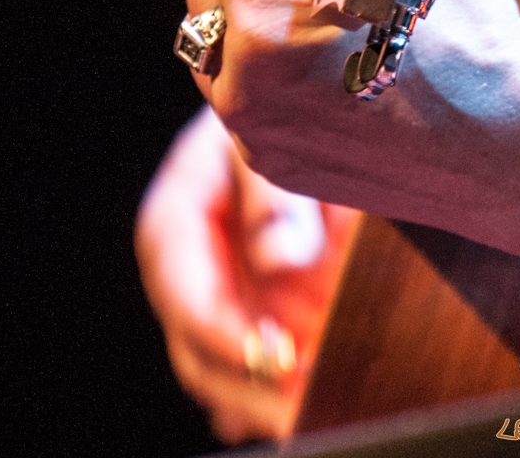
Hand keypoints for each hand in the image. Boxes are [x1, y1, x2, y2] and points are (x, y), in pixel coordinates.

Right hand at [135, 106, 356, 443]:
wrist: (341, 104)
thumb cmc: (308, 108)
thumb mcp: (290, 135)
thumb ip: (279, 191)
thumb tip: (277, 258)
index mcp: (184, 199)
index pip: (177, 273)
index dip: (212, 321)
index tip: (265, 352)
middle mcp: (196, 251)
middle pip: (190, 330)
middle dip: (238, 375)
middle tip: (293, 402)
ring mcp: (224, 284)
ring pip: (215, 357)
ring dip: (253, 394)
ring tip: (298, 416)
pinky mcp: (256, 309)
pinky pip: (246, 365)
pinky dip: (261, 397)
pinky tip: (286, 416)